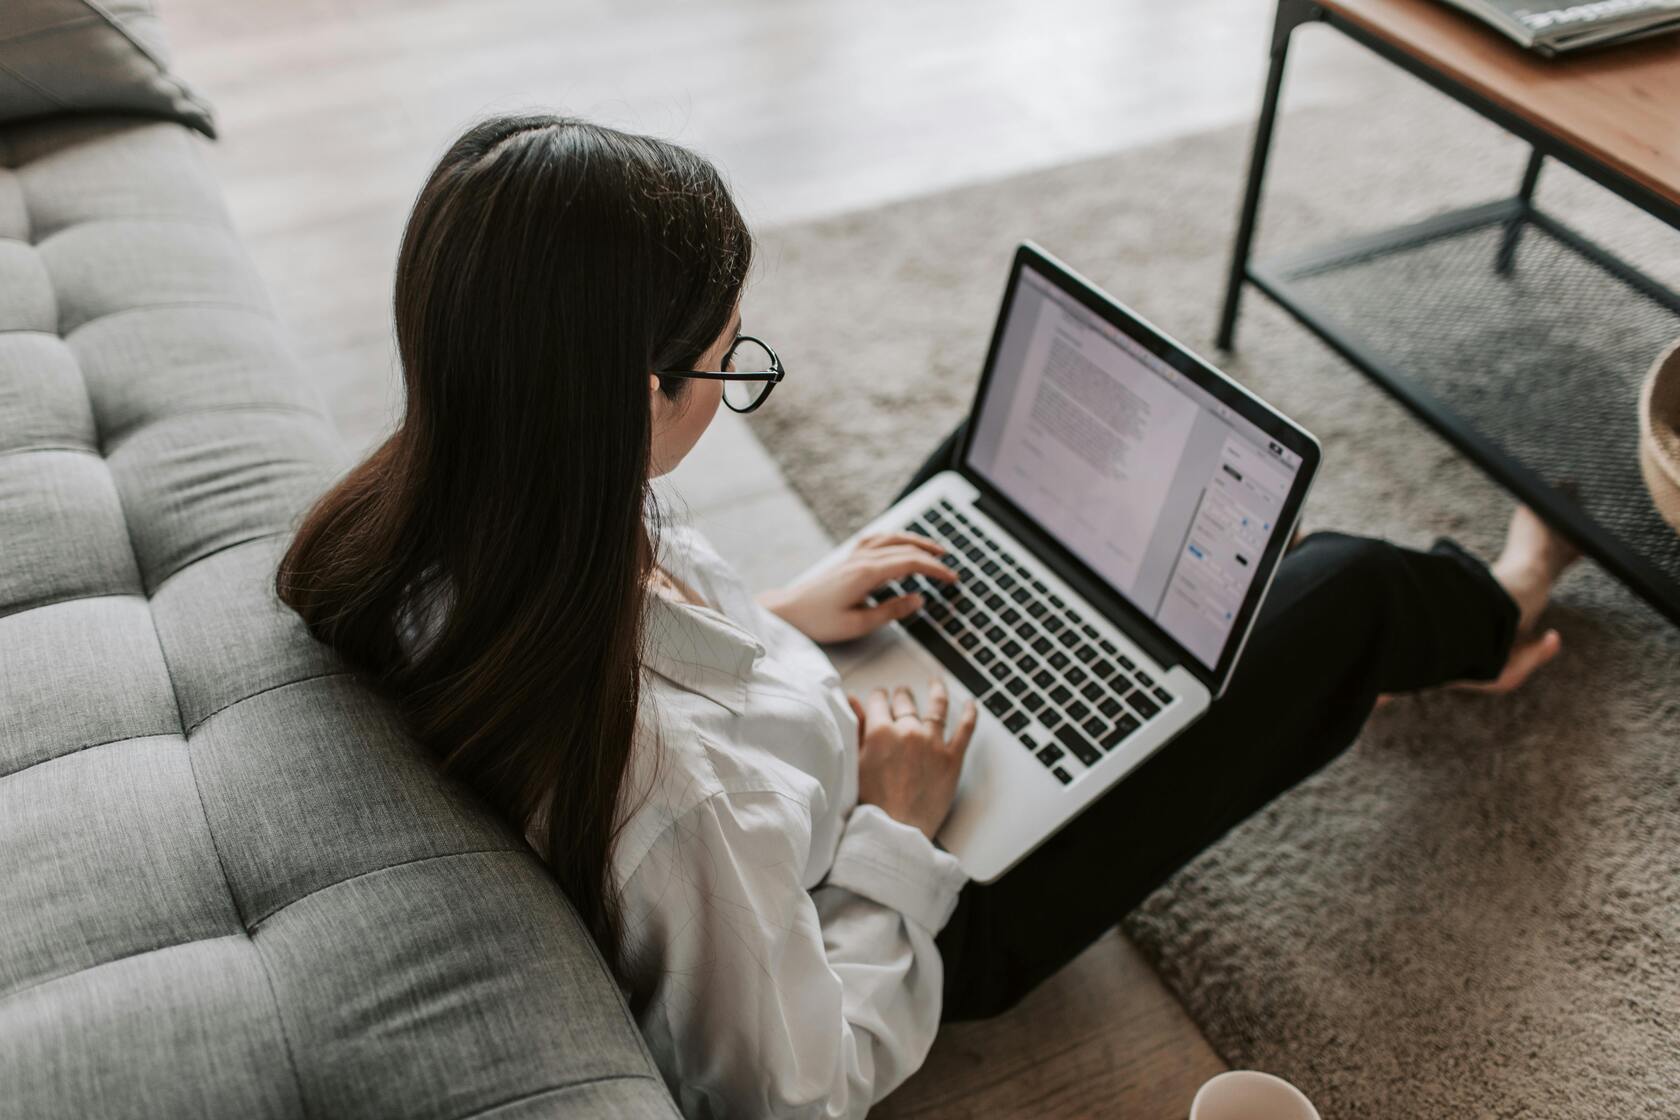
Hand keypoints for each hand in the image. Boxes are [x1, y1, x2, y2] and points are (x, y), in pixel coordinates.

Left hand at [757, 531, 956, 643]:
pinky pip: (877, 539)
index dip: (935, 570)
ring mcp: (854, 555)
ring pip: (892, 538)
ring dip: (916, 541)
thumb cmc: (819, 620)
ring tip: (935, 550)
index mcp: (867, 573)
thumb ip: (891, 611)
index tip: (952, 578)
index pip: (911, 563)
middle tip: (950, 568)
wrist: (788, 611)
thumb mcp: (858, 624)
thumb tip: (918, 599)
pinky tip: (901, 543)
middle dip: (932, 556)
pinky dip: (895, 538)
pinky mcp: (848, 558)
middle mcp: (862, 558)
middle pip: (905, 548)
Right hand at [849, 679, 977, 840]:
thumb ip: (856, 728)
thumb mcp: (855, 762)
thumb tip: (853, 701)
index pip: (879, 701)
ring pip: (937, 707)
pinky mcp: (952, 759)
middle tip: (901, 695)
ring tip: (936, 684)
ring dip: (936, 691)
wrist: (895, 832)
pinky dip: (970, 714)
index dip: (878, 698)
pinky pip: (965, 729)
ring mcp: (933, 743)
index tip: (879, 698)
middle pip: (905, 701)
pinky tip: (971, 704)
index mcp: (880, 731)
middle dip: (901, 696)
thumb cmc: (871, 804)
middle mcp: (908, 731)